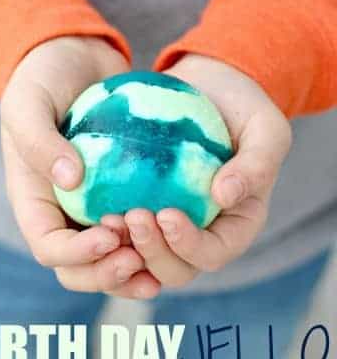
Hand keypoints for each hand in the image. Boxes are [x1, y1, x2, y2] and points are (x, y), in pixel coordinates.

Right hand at [0, 37, 159, 298]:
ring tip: (160, 262)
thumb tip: (70, 181)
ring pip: (111, 257)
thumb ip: (38, 141)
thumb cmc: (42, 79)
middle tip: (138, 258)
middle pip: (79, 268)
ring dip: (134, 268)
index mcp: (35, 201)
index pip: (50, 247)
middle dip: (107, 273)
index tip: (109, 235)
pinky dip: (155, 241)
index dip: (77, 255)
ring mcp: (93, 206)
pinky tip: (180, 237)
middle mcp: (63, 212)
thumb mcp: (27, 103)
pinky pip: (138, 227)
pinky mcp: (122, 192)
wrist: (74, 58)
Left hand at [123, 54, 291, 287]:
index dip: (189, 245)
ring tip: (106, 220)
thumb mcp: (267, 129)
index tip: (166, 214)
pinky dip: (106, 230)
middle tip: (132, 216)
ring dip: (123, 250)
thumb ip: (256, 164)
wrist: (211, 89)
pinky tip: (92, 208)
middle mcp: (202, 234)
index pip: (214, 253)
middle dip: (152, 253)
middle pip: (176, 269)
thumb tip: (225, 197)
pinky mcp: (143, 207)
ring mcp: (170, 224)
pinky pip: (122, 232)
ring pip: (143, 260)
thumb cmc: (246, 109)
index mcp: (236, 226)